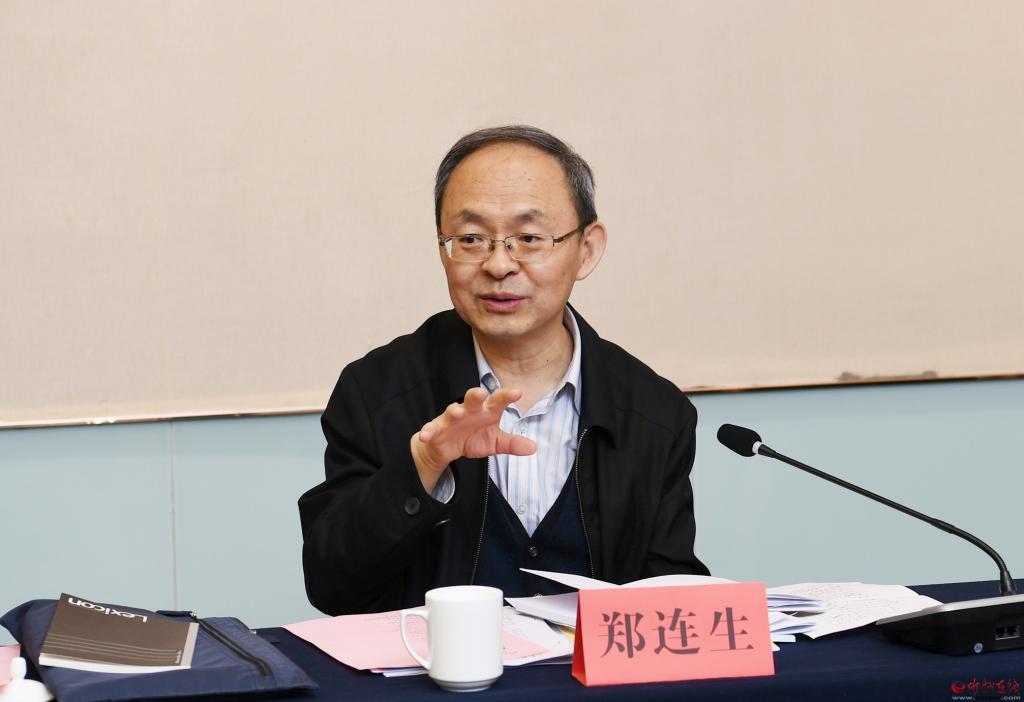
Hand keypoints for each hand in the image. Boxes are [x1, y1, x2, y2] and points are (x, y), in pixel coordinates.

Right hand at [410, 387, 536, 491]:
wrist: (447, 446)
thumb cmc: (474, 437)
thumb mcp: (495, 443)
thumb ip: (512, 444)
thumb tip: (533, 447)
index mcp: (486, 411)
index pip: (498, 401)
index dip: (506, 396)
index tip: (517, 393)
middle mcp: (468, 411)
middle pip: (472, 400)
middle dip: (475, 395)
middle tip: (481, 392)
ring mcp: (450, 419)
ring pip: (451, 412)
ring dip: (454, 411)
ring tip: (457, 412)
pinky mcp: (436, 429)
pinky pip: (431, 430)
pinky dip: (428, 433)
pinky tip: (425, 437)